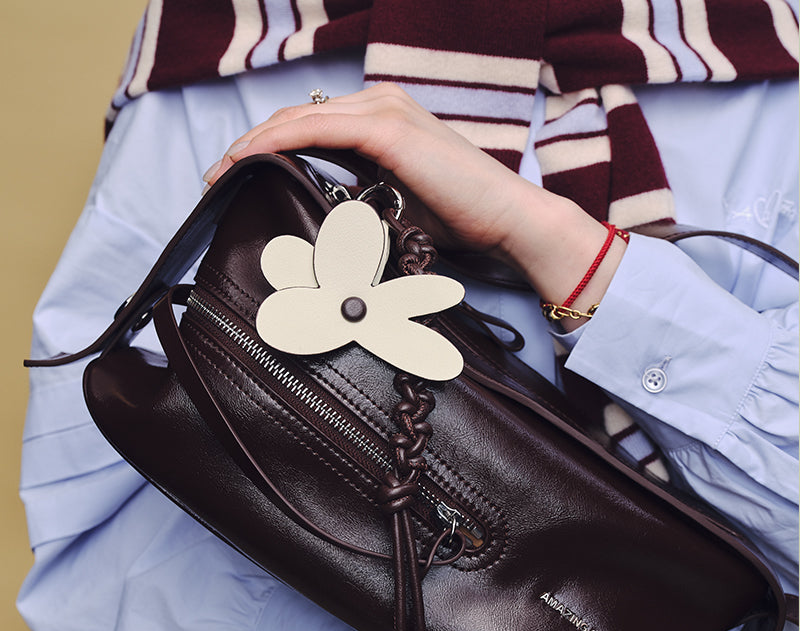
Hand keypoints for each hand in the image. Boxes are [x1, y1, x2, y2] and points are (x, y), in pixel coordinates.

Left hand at [205, 83, 625, 326]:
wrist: (505, 218)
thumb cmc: (458, 218)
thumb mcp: (395, 206)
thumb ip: (358, 198)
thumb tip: (323, 215)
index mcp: (382, 118)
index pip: (311, 125)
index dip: (268, 147)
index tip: (235, 177)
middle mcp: (379, 102)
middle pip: (297, 116)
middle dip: (251, 145)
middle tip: (216, 176)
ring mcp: (383, 110)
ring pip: (300, 118)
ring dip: (254, 143)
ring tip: (221, 172)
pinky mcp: (387, 128)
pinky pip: (316, 128)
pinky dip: (278, 142)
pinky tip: (249, 160)